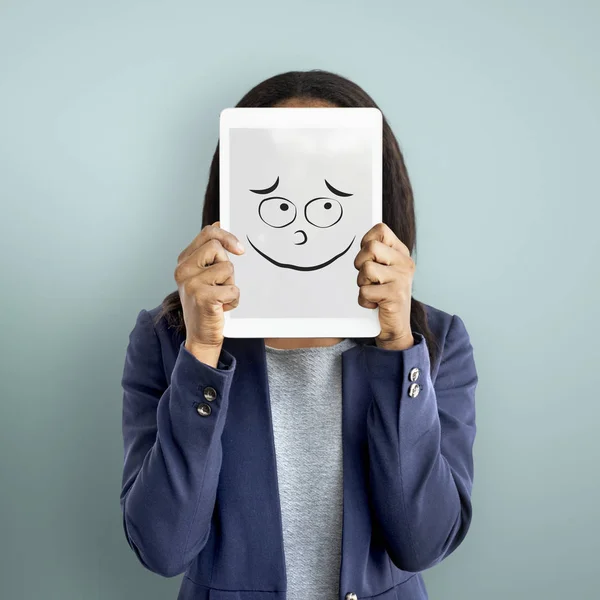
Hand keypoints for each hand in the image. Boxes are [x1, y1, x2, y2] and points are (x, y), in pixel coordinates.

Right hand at [174, 222, 244, 365]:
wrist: (201, 336)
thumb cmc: (208, 304)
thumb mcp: (206, 274)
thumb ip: (210, 252)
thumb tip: (219, 222)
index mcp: (184, 261)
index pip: (208, 233)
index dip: (227, 236)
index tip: (239, 249)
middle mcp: (183, 270)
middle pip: (218, 247)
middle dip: (227, 266)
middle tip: (220, 284)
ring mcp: (191, 283)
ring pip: (228, 268)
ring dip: (231, 285)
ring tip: (220, 298)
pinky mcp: (203, 297)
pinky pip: (233, 288)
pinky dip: (234, 300)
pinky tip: (222, 308)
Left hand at [354, 222, 414, 350]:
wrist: (395, 327)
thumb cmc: (383, 296)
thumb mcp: (382, 270)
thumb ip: (374, 254)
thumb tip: (362, 240)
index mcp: (401, 253)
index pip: (380, 230)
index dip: (367, 242)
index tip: (369, 258)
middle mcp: (404, 263)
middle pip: (370, 248)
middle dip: (360, 264)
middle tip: (368, 278)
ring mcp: (402, 279)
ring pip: (366, 268)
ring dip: (362, 283)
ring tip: (373, 291)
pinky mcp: (395, 295)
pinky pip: (365, 291)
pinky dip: (364, 300)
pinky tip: (374, 304)